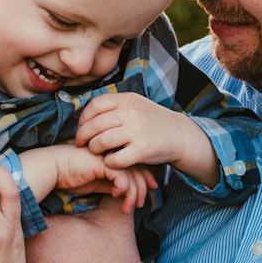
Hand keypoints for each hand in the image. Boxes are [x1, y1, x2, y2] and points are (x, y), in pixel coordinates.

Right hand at [25, 144, 156, 212]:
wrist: (51, 169)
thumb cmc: (69, 175)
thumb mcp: (95, 183)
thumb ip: (110, 184)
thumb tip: (125, 193)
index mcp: (111, 155)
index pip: (135, 163)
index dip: (145, 176)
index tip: (152, 189)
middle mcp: (112, 153)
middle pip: (138, 167)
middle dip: (144, 186)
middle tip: (143, 203)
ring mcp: (107, 156)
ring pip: (132, 173)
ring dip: (133, 193)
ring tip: (128, 207)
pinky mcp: (101, 162)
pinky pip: (121, 176)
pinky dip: (123, 188)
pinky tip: (116, 196)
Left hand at [75, 92, 216, 183]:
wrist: (180, 135)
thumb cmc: (152, 122)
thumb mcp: (136, 105)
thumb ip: (114, 107)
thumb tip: (86, 115)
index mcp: (128, 100)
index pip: (95, 105)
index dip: (83, 118)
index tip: (81, 127)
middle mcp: (131, 113)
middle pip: (94, 125)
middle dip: (83, 136)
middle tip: (81, 143)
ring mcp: (137, 131)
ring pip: (101, 142)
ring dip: (94, 149)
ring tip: (96, 151)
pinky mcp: (142, 150)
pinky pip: (114, 159)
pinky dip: (109, 162)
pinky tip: (111, 161)